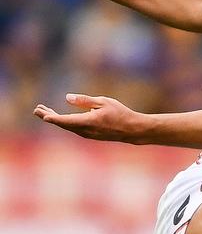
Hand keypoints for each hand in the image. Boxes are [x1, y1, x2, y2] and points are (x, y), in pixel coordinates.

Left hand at [33, 94, 147, 143]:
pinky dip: (65, 122)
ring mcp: (88, 134)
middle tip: (36, 110)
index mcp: (88, 122)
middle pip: (63, 124)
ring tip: (45, 111)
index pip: (65, 120)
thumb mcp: (103, 101)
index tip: (40, 114)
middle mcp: (85, 130)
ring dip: (56, 119)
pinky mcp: (91, 135)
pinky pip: (74, 128)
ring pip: (68, 126)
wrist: (132, 130)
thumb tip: (67, 98)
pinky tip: (61, 118)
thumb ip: (84, 100)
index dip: (51, 117)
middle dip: (49, 116)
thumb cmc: (120, 113)